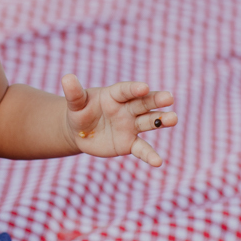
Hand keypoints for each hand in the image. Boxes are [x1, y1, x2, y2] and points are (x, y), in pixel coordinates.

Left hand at [61, 74, 176, 167]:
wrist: (79, 133)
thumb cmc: (79, 113)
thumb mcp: (75, 103)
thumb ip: (74, 92)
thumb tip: (66, 77)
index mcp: (115, 95)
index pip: (126, 90)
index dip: (134, 89)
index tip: (143, 87)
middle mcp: (127, 109)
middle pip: (144, 103)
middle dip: (156, 100)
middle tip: (169, 97)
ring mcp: (131, 126)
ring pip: (149, 122)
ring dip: (161, 121)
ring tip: (173, 119)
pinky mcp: (130, 143)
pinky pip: (142, 149)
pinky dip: (150, 155)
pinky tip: (159, 163)